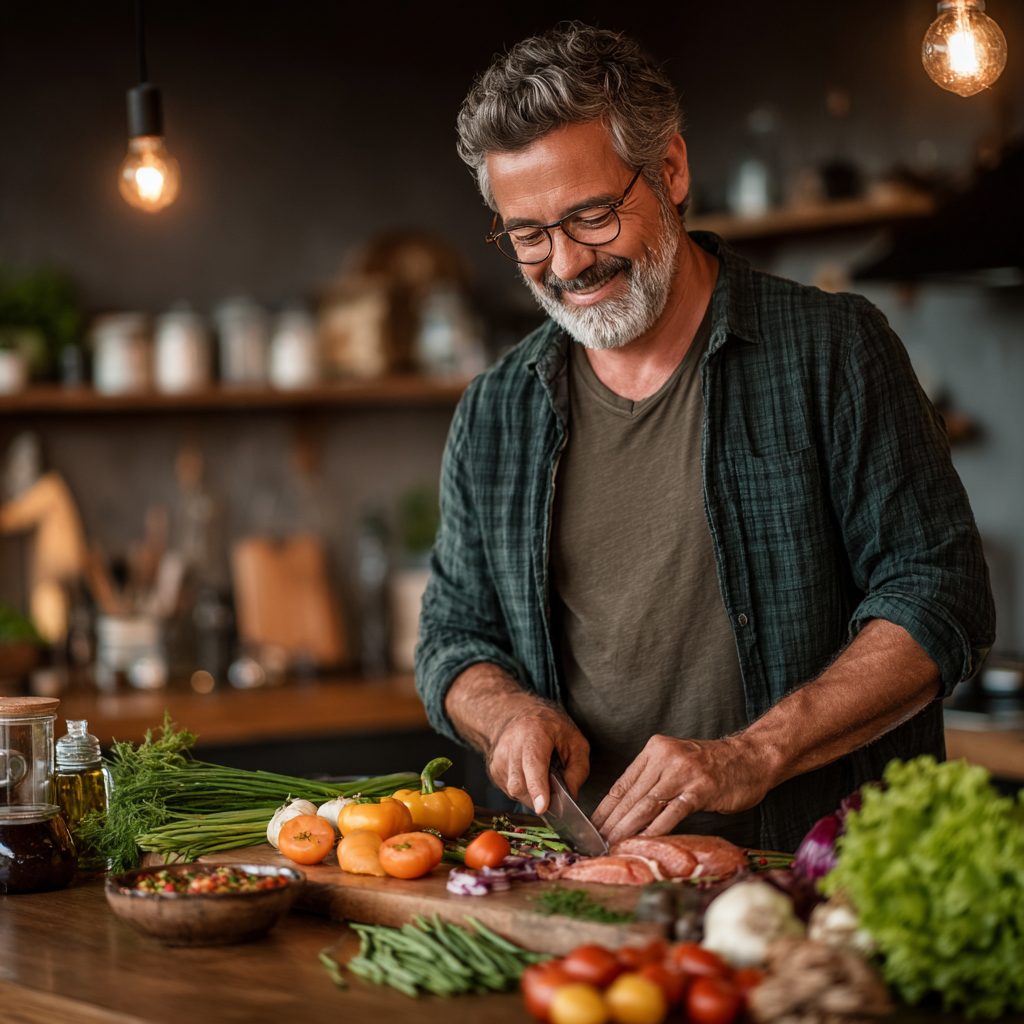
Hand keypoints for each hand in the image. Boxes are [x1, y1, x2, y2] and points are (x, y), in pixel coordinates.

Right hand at [444, 662, 589, 813]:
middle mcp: (511, 745)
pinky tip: (530, 778)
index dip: (537, 787)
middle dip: (538, 797)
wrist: (520, 716)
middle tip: (555, 794)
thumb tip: (571, 794)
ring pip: (514, 791)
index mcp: (534, 733)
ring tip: (542, 779)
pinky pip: (510, 792)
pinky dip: (524, 792)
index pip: (533, 764)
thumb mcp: (575, 741)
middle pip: (520, 784)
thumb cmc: (550, 728)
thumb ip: (578, 768)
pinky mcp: (493, 770)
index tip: (543, 807)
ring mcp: (498, 758)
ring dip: (532, 795)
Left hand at [590, 733, 770, 845]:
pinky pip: (672, 813)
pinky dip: (655, 830)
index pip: (623, 783)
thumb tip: (625, 809)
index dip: (605, 808)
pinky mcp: (700, 789)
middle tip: (597, 842)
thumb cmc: (712, 766)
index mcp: (654, 750)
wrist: (750, 758)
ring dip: (627, 828)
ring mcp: (683, 773)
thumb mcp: (676, 763)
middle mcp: (665, 758)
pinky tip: (643, 842)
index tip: (592, 826)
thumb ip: (652, 780)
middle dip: (612, 822)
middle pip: (631, 796)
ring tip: (613, 845)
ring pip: (647, 805)